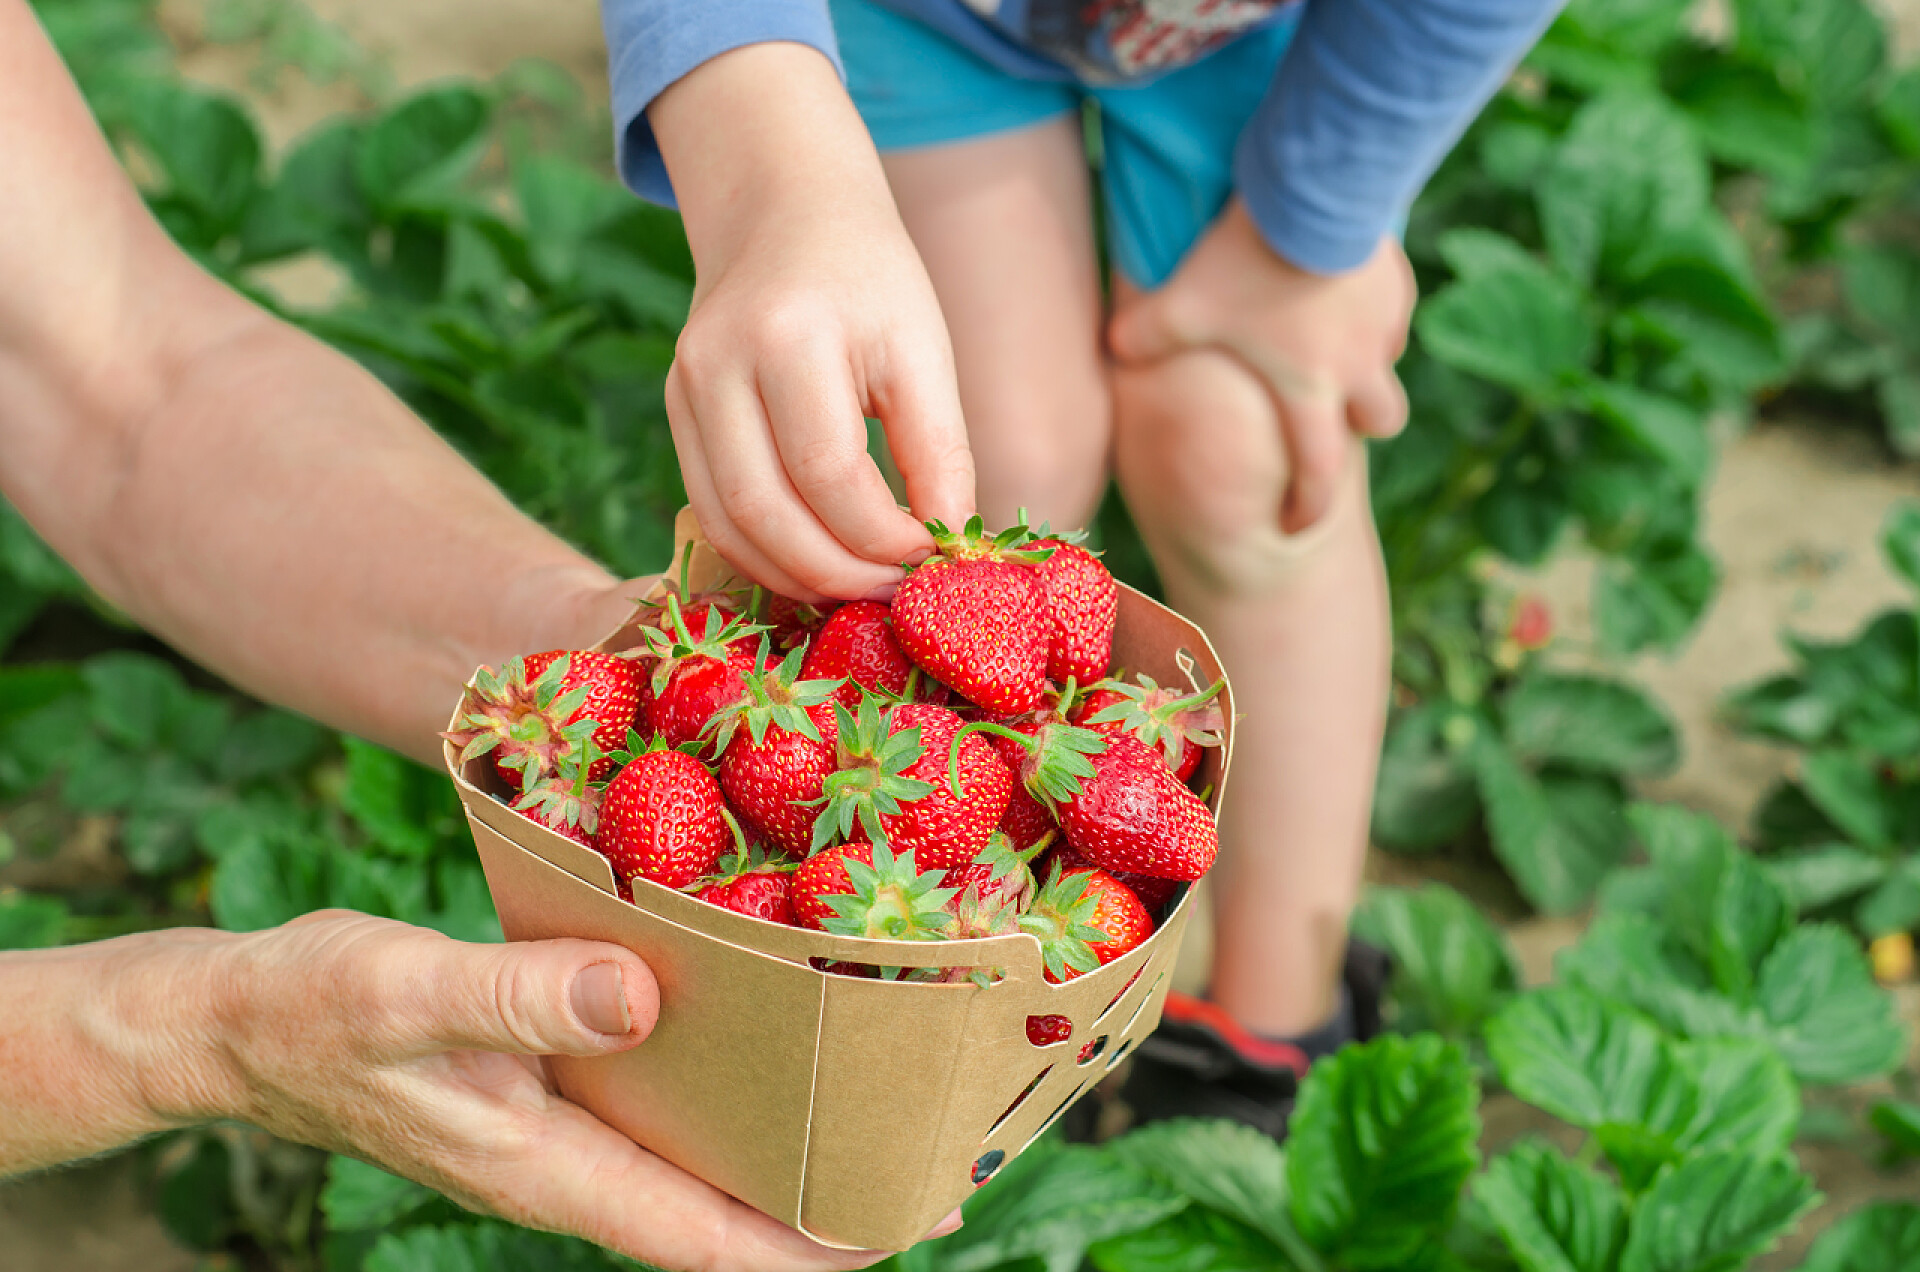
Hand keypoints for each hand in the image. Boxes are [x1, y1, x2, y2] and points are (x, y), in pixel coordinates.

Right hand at [196, 913, 936, 1269]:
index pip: (701, 1237)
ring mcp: (562, 1126)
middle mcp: (571, 1162)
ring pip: (698, 1154)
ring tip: (879, 1105)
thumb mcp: (412, 991)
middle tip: (931, 1158)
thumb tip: (637, 1000)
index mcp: (550, 1168)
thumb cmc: (316, 1010)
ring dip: (784, 1138)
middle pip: (721, 1208)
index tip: (898, 1226)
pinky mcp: (554, 1080)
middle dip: (823, 1197)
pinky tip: (765, 1039)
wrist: (242, 1017)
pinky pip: (660, 1098)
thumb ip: (520, 998)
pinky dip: (725, 1083)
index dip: (802, 1245)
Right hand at [651, 45, 974, 603]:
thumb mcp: (924, 351)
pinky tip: (815, 566)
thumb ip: (938, 450)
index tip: (932, 559)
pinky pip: (711, 509)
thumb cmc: (871, 281)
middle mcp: (716, 363)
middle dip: (837, 573)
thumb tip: (946, 550)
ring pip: (727, 523)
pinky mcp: (674, 411)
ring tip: (860, 590)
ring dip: (795, 577)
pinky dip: (763, 553)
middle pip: (765, 511)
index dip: (882, 537)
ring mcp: (683, 389)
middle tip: (896, 595)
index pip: (830, 473)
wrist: (785, 213)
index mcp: (788, 336)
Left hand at [1106, 200, 1413, 531]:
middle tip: (1332, 413)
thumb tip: (1111, 347)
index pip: (1319, 473)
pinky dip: (1370, 305)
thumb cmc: (1248, 262)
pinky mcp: (1397, 275)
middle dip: (1362, 423)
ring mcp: (1386, 321)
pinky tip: (1337, 277)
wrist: (1316, 193)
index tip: (1296, 525)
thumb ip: (1143, 336)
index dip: (1309, 507)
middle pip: (1385, 420)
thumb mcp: (1183, 303)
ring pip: (1389, 358)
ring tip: (1328, 336)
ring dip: (1366, 358)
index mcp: (1310, 390)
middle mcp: (1359, 366)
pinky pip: (1391, 304)